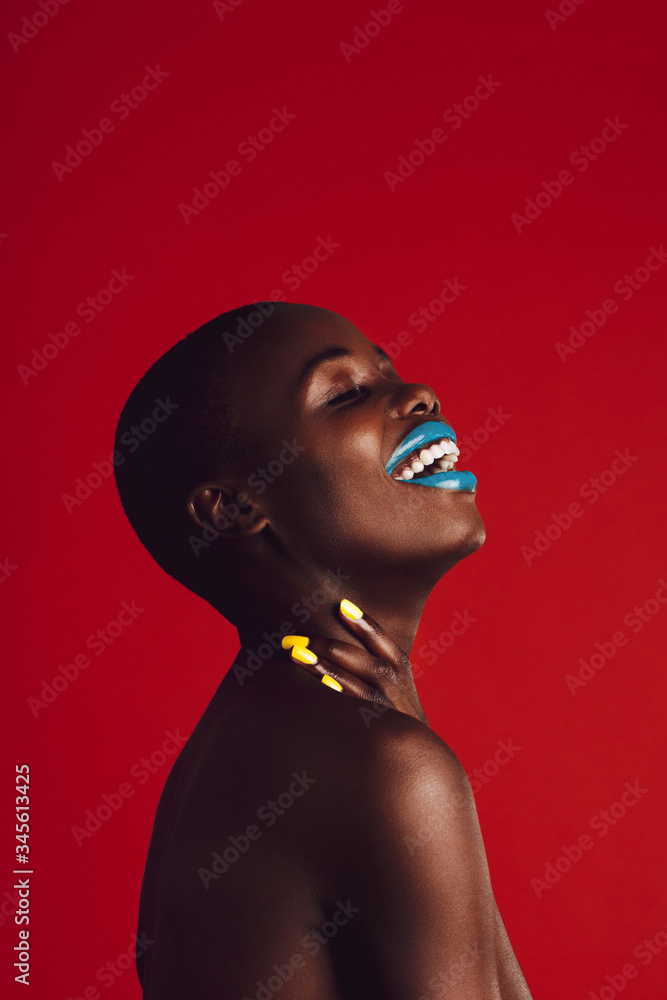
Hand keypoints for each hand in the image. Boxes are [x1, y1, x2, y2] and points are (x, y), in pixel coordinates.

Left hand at [283, 599, 428, 726]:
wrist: (420, 784)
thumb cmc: (398, 740)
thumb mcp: (397, 709)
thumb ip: (376, 682)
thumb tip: (331, 655)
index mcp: (406, 687)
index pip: (391, 651)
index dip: (369, 627)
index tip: (343, 605)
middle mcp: (404, 702)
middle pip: (375, 666)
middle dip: (335, 648)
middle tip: (299, 636)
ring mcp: (394, 723)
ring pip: (363, 689)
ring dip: (327, 669)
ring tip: (297, 654)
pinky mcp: (381, 740)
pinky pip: (357, 717)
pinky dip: (339, 698)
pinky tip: (316, 687)